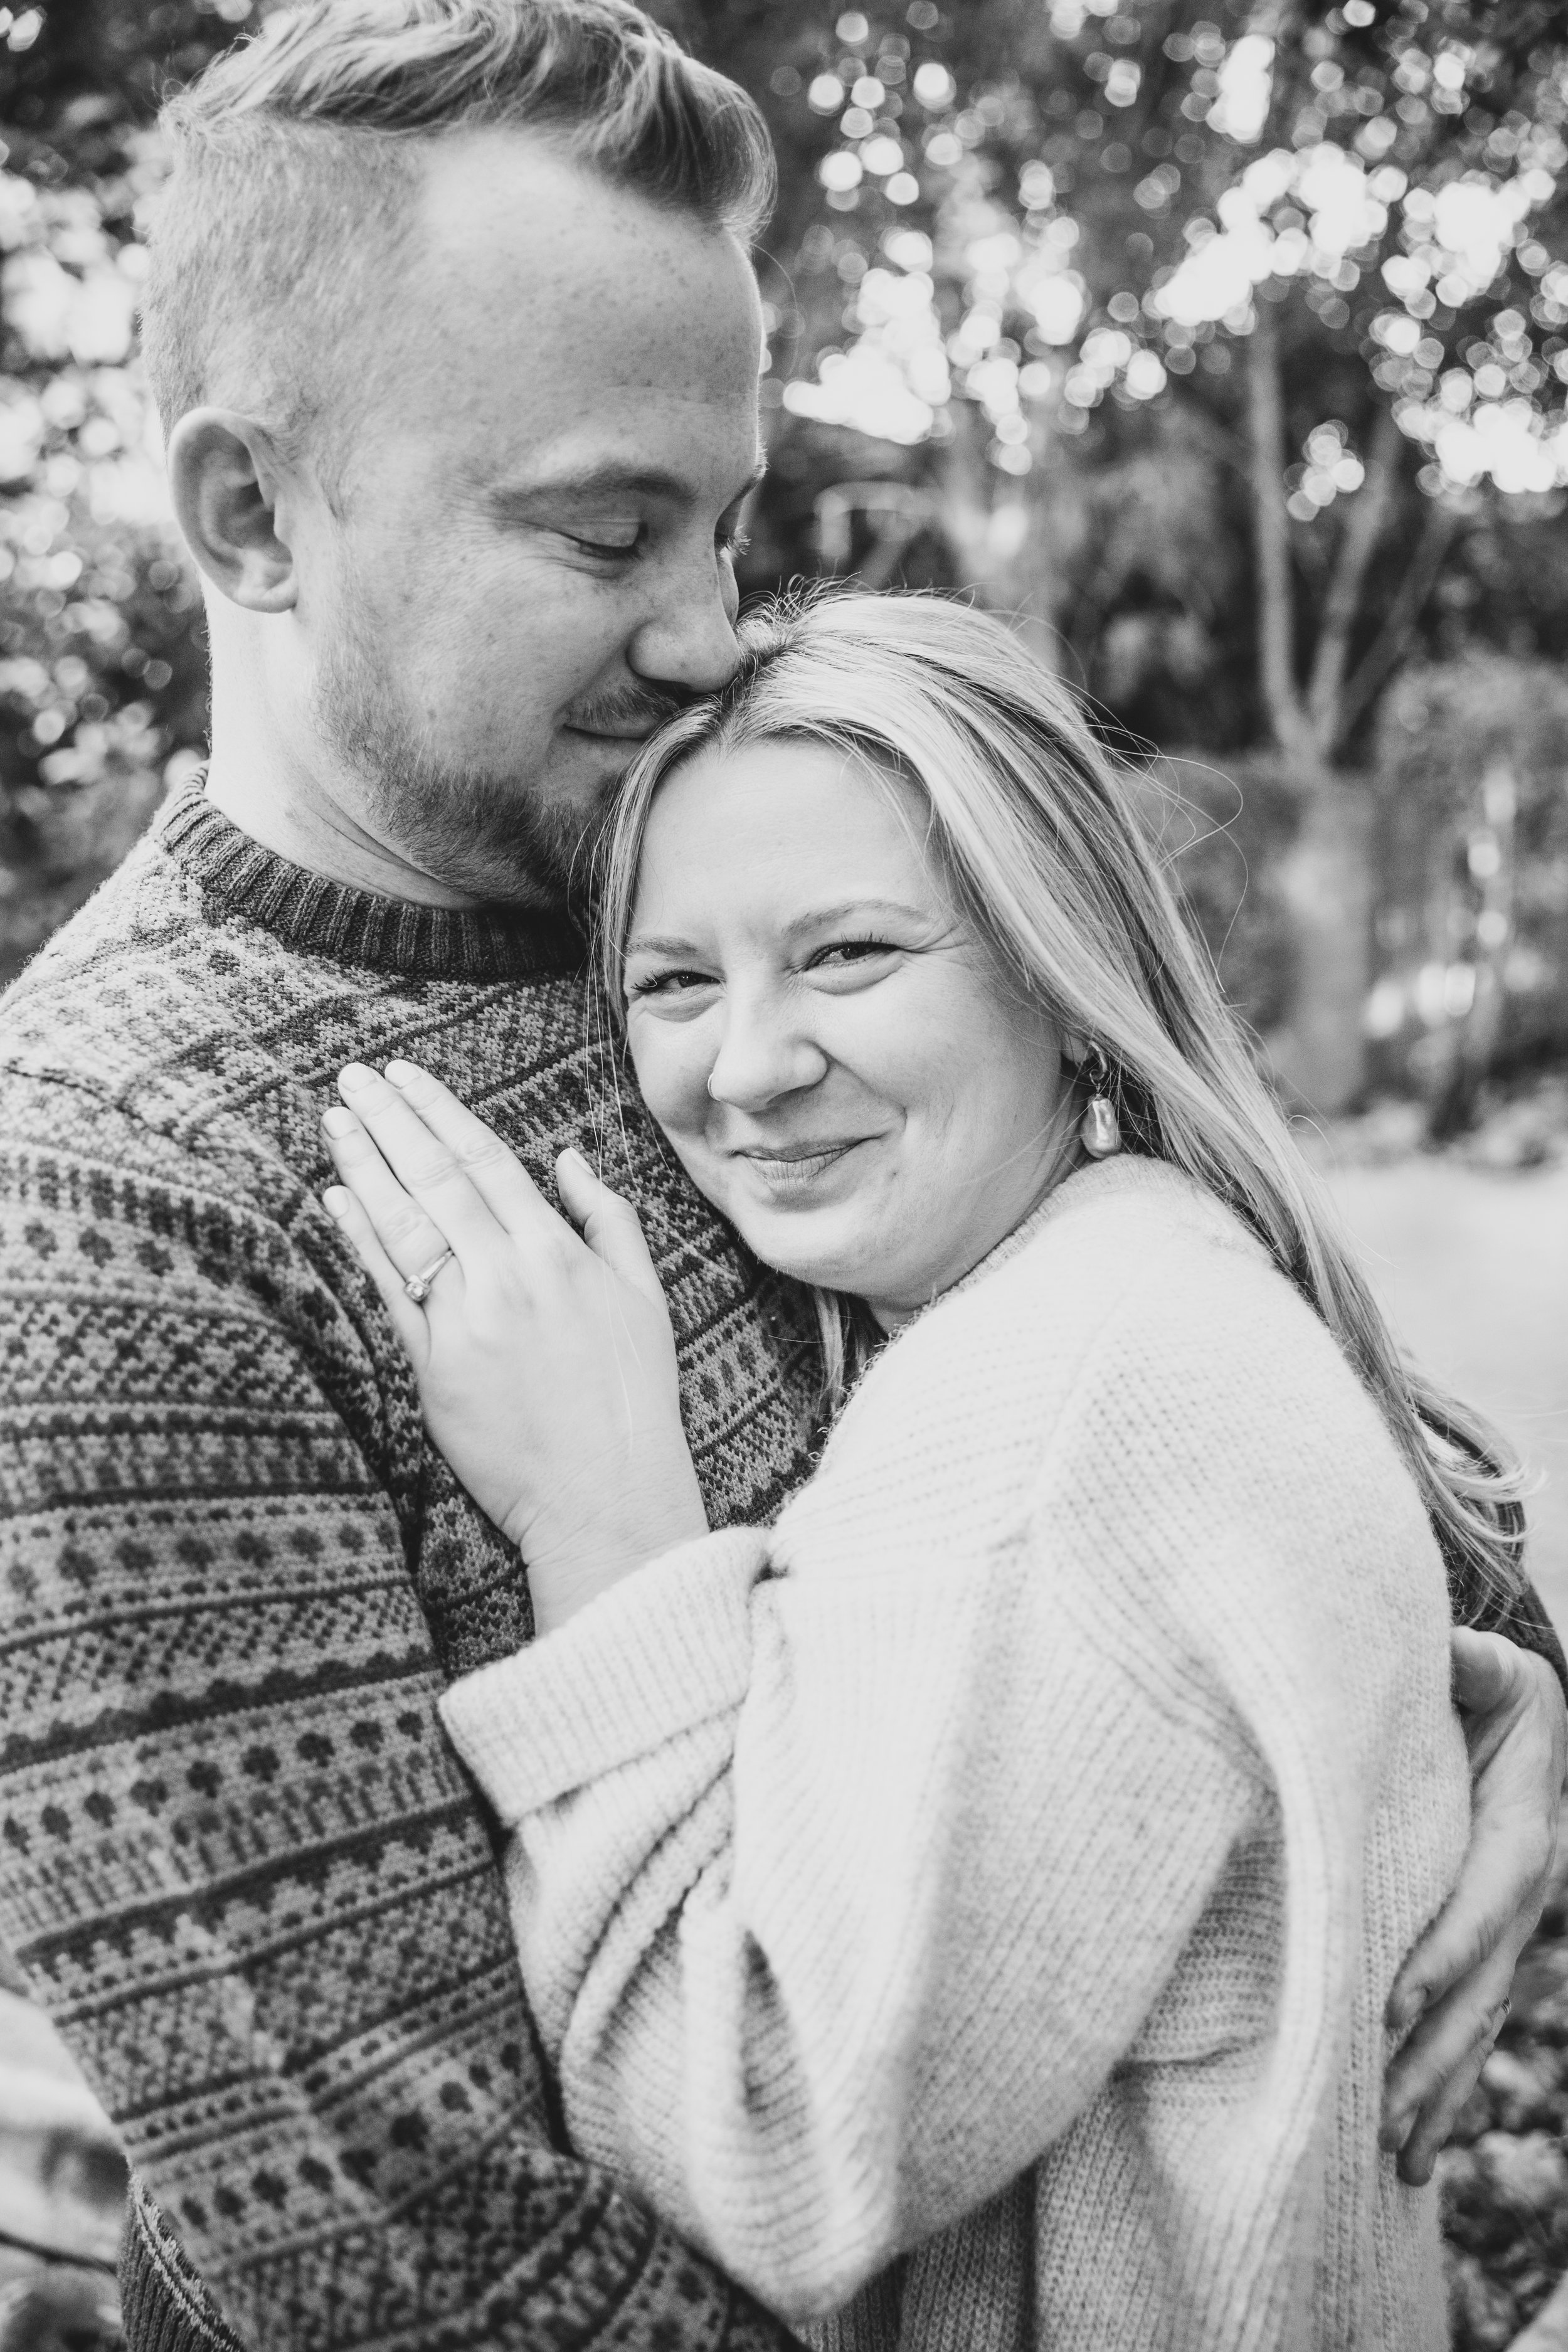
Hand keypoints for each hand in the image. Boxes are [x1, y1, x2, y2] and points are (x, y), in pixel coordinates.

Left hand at [321, 1059, 707, 1631]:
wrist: (607, 1492)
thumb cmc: (632, 1398)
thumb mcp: (644, 1297)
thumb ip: (608, 1220)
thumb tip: (569, 1157)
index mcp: (559, 1253)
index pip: (487, 1159)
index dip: (440, 1111)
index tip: (406, 1075)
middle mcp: (509, 1276)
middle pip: (437, 1178)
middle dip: (392, 1120)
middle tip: (354, 1075)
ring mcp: (467, 1320)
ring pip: (407, 1225)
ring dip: (365, 1166)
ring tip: (333, 1120)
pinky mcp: (436, 1368)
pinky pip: (390, 1290)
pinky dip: (362, 1241)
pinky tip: (336, 1200)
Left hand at [1380, 1626, 1566, 2183]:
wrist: (1515, 1710)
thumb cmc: (1486, 1683)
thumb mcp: (1491, 1668)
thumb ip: (1476, 1666)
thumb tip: (1461, 1654)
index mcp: (1522, 1827)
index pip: (1487, 1897)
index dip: (1445, 1950)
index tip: (1391, 2000)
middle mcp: (1520, 1893)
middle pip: (1483, 1987)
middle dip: (1434, 2053)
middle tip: (1377, 2111)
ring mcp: (1507, 1932)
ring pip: (1478, 2026)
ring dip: (1439, 2092)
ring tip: (1398, 2162)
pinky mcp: (1483, 1950)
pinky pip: (1468, 2029)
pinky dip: (1443, 2088)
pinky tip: (1409, 2151)